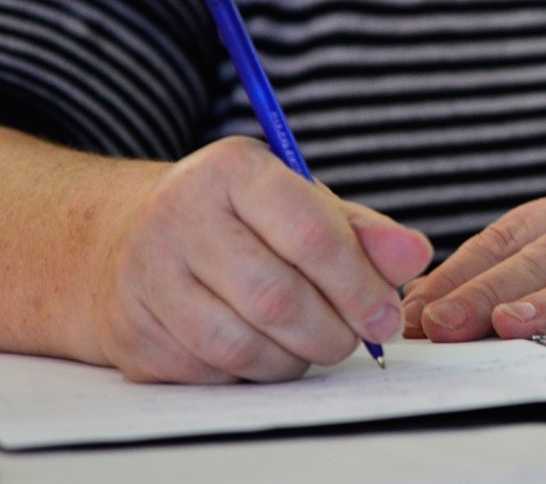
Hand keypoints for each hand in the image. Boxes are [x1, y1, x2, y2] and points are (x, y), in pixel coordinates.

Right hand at [92, 137, 431, 382]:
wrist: (132, 236)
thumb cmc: (239, 219)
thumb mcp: (301, 203)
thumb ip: (361, 232)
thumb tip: (414, 254)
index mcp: (233, 171)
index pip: (309, 233)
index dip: (359, 284)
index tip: (387, 316)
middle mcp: (180, 216)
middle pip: (276, 298)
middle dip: (333, 330)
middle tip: (355, 337)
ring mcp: (148, 276)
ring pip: (243, 346)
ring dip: (295, 357)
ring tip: (312, 340)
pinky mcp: (133, 332)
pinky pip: (213, 374)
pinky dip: (253, 373)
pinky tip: (263, 347)